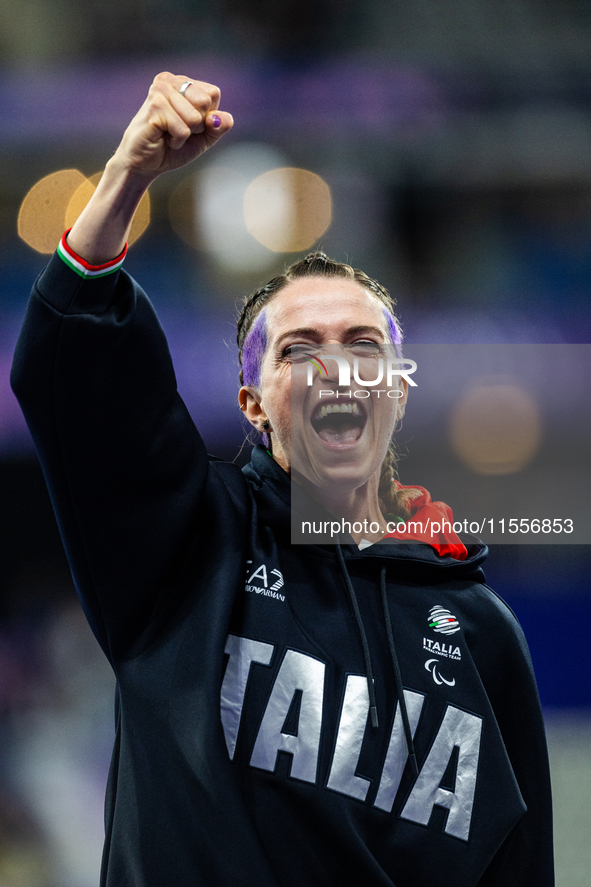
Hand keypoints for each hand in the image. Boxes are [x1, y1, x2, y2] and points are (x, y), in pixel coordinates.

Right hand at [112, 72, 233, 179]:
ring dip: (185, 134)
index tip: (190, 125)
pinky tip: (163, 138)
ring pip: (195, 118)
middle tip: (178, 129)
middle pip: (205, 102)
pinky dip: (177, 141)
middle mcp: (170, 81)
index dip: (207, 116)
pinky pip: (183, 130)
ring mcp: (160, 91)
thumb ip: (219, 126)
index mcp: (182, 82)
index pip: (213, 93)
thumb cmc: (173, 147)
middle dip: (197, 125)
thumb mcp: (204, 137)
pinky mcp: (154, 107)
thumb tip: (219, 118)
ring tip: (169, 134)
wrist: (145, 163)